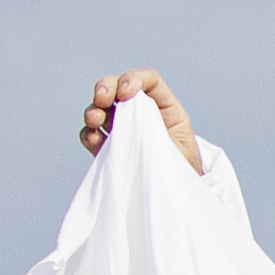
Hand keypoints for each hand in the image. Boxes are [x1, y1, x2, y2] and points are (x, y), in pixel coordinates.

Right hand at [76, 69, 207, 171]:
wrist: (178, 195)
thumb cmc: (185, 171)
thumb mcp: (182, 150)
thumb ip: (159, 134)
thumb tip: (133, 123)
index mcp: (165, 107)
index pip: (148, 80)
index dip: (134, 79)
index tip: (126, 94)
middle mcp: (141, 112)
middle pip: (118, 86)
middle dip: (106, 87)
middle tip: (102, 99)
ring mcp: (123, 127)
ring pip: (100, 108)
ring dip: (94, 110)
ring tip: (95, 121)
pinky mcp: (110, 146)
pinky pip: (92, 135)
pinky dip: (88, 134)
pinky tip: (93, 138)